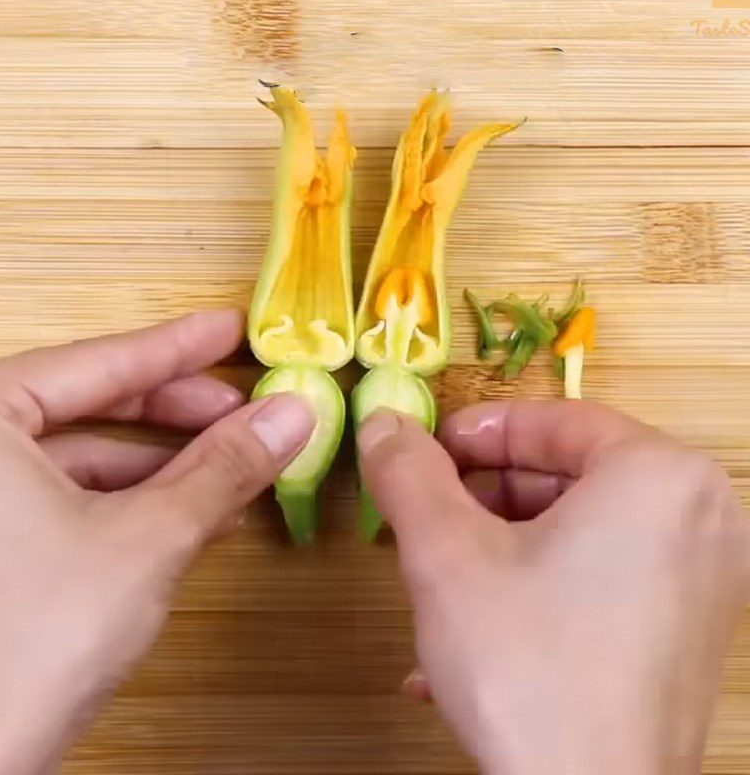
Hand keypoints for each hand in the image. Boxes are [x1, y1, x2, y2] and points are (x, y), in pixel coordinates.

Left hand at [0, 311, 313, 774]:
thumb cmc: (27, 646)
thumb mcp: (147, 537)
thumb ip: (223, 469)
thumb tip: (289, 415)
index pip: (98, 361)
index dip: (178, 346)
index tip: (228, 328)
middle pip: (91, 403)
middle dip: (177, 410)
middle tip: (243, 406)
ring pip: (85, 454)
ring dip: (165, 460)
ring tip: (234, 461)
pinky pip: (69, 495)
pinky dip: (134, 498)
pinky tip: (192, 509)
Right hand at [358, 401, 749, 774]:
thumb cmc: (525, 665)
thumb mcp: (446, 554)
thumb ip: (408, 473)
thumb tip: (381, 423)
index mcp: (658, 476)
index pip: (556, 421)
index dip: (478, 432)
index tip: (423, 451)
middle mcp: (701, 518)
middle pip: (567, 476)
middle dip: (482, 498)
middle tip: (423, 517)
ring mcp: (704, 580)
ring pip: (578, 531)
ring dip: (497, 549)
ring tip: (435, 584)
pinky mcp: (688, 633)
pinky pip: (600, 580)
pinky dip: (535, 590)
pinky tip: (470, 640)